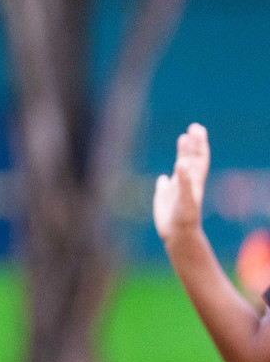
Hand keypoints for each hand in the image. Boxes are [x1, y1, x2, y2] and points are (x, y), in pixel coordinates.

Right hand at [155, 123, 210, 246]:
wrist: (179, 235)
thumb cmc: (184, 217)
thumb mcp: (185, 197)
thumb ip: (184, 180)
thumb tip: (182, 162)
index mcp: (194, 180)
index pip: (198, 158)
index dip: (198, 143)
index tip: (197, 129)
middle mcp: (186, 182)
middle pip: (192, 159)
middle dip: (193, 143)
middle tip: (194, 127)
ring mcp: (176, 190)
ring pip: (180, 168)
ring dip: (182, 154)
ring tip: (182, 139)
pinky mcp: (164, 199)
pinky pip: (165, 186)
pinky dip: (164, 181)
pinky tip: (163, 179)